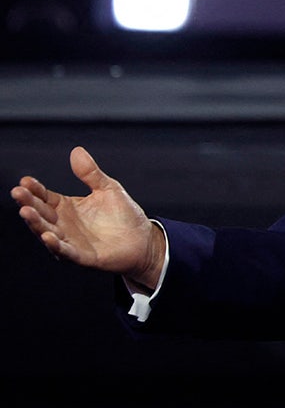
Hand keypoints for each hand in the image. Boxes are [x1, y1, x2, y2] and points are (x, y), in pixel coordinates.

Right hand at [10, 146, 164, 289]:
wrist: (143, 239)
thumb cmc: (123, 214)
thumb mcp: (107, 188)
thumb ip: (91, 173)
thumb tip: (77, 150)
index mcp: (66, 207)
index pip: (45, 197)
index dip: (35, 189)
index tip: (25, 181)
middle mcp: (63, 224)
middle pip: (41, 213)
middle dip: (29, 203)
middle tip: (18, 192)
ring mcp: (71, 241)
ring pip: (48, 232)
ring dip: (36, 223)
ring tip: (26, 211)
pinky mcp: (83, 256)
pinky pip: (67, 252)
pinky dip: (57, 245)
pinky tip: (48, 237)